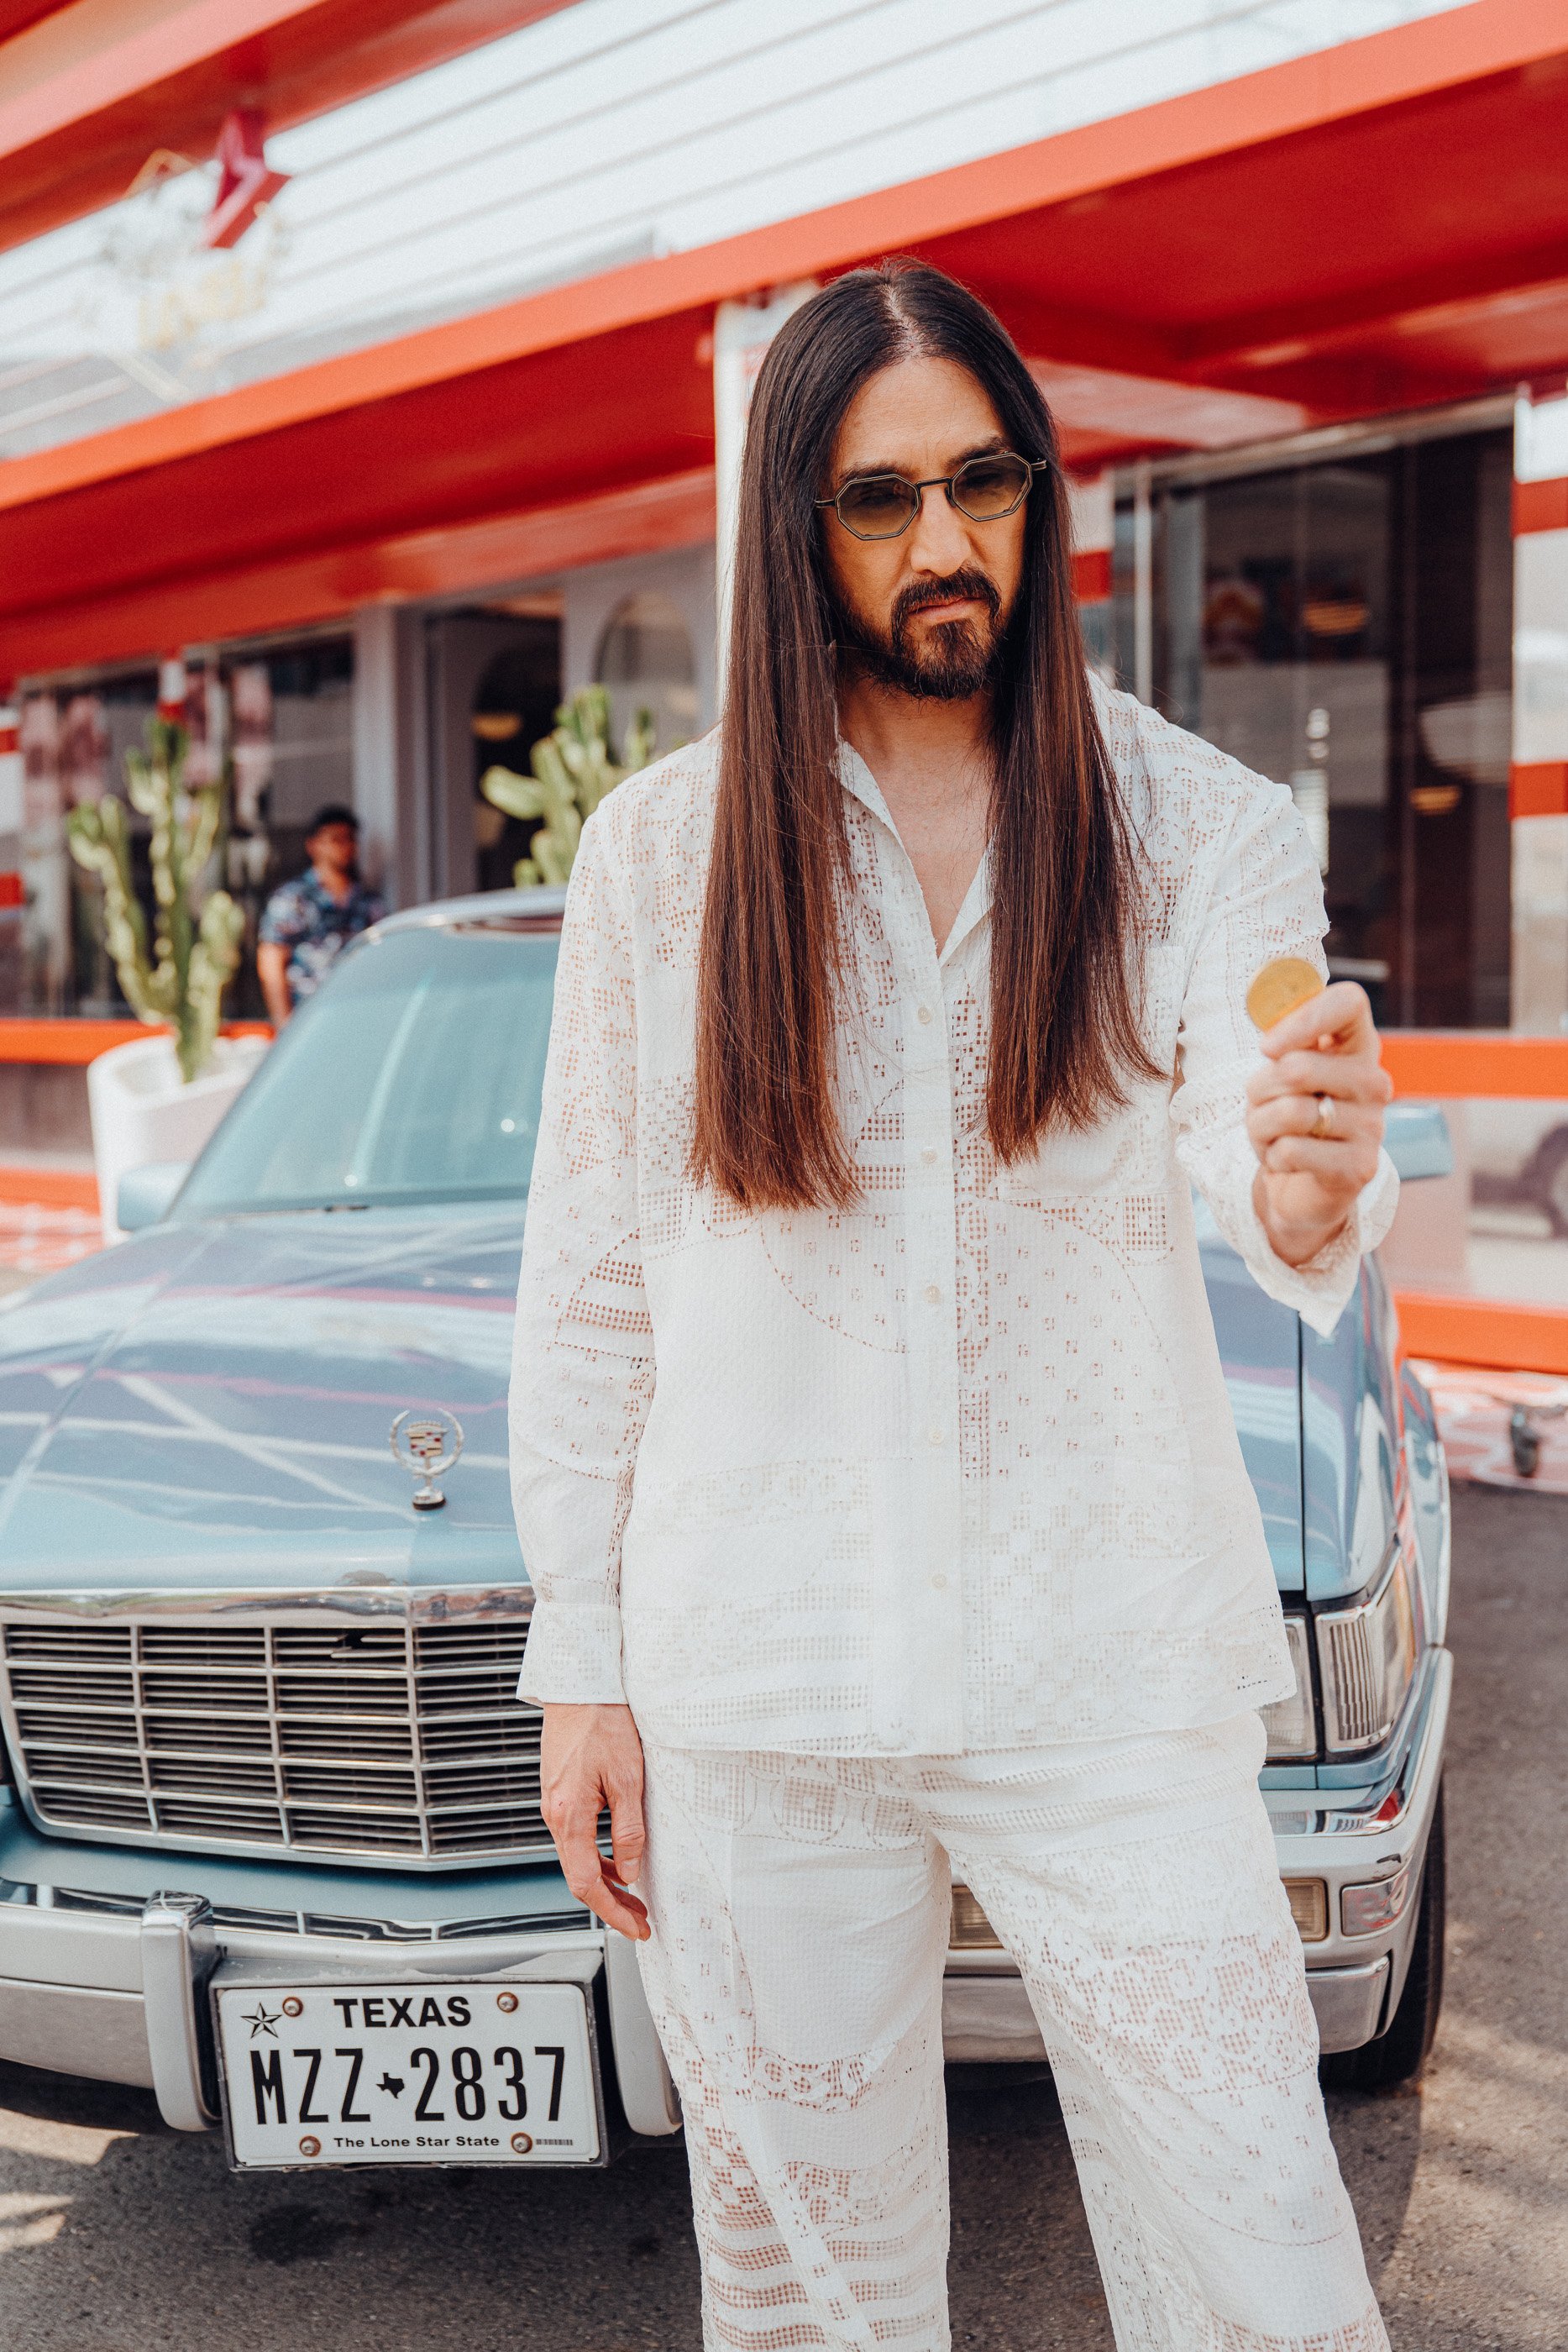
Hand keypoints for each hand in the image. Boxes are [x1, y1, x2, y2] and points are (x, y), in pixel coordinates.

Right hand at [538, 1702, 649, 1940]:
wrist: (581, 1685)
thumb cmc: (604, 1722)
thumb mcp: (629, 1778)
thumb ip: (629, 1829)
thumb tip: (631, 1870)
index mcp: (569, 1815)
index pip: (587, 1882)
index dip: (612, 1911)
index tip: (635, 1928)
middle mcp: (554, 1814)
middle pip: (579, 1876)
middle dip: (611, 1904)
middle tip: (640, 1920)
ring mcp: (555, 1804)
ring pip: (577, 1858)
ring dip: (606, 1881)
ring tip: (634, 1895)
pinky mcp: (561, 1793)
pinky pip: (577, 1837)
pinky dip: (597, 1856)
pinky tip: (618, 1858)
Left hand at [1245, 981, 1390, 1267]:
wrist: (1302, 1185)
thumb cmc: (1288, 1114)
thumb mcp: (1281, 1071)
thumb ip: (1281, 1040)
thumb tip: (1270, 1028)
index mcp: (1357, 1046)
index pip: (1349, 1002)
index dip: (1303, 1018)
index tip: (1268, 1047)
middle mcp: (1373, 1081)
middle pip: (1297, 1066)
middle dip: (1259, 1090)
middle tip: (1263, 1105)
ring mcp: (1372, 1126)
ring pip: (1288, 1112)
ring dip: (1260, 1126)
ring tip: (1272, 1135)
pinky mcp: (1359, 1167)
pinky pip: (1290, 1151)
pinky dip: (1271, 1157)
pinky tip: (1285, 1161)